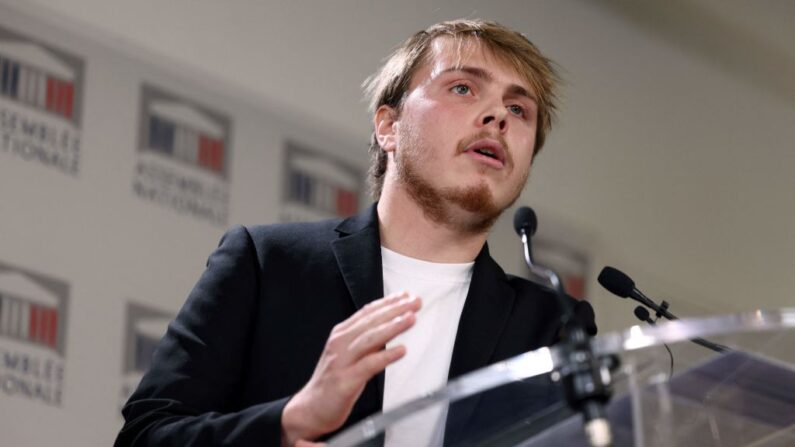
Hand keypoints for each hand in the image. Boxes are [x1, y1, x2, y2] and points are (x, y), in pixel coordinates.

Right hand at [280, 292, 420, 445]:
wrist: (310, 409)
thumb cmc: (332, 382)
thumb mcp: (349, 355)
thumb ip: (367, 340)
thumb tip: (390, 327)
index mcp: (341, 335)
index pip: (367, 313)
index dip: (388, 302)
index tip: (406, 295)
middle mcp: (340, 344)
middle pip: (371, 322)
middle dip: (395, 309)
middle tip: (414, 302)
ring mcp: (342, 361)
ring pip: (370, 338)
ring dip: (392, 326)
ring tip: (410, 318)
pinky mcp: (346, 380)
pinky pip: (369, 365)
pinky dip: (386, 356)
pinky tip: (401, 350)